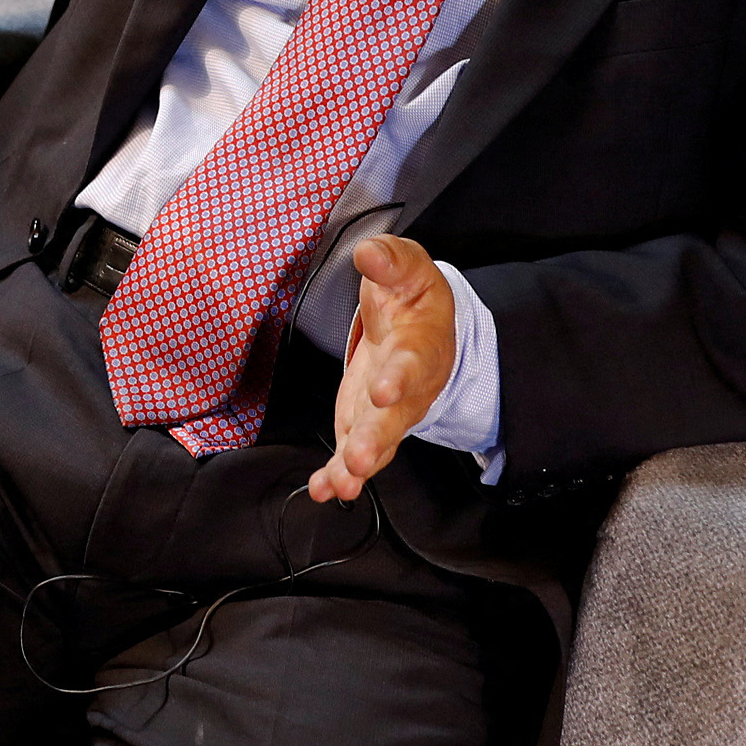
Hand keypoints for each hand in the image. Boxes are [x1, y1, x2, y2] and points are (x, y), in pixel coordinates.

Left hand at [308, 236, 456, 503]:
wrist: (424, 331)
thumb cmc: (415, 301)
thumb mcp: (408, 270)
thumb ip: (390, 261)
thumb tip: (368, 254)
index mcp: (418, 349)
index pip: (410, 365)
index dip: (398, 379)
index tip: (384, 391)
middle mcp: (406, 390)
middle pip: (393, 420)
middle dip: (374, 439)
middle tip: (358, 458)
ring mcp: (384, 415)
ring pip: (374, 446)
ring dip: (356, 467)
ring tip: (341, 484)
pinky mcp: (361, 427)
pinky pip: (351, 458)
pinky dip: (336, 477)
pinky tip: (320, 490)